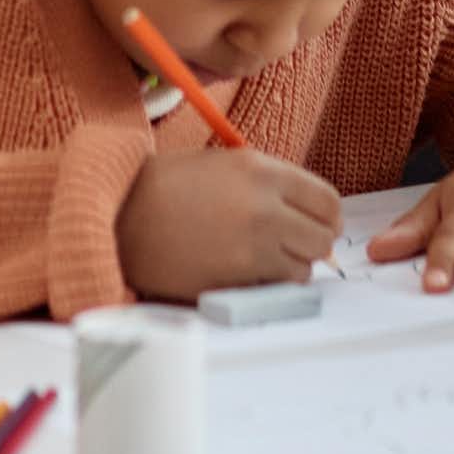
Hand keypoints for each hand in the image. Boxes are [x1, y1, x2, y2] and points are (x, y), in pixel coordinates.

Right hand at [115, 149, 342, 301]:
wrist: (125, 215)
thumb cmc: (169, 186)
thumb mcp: (225, 164)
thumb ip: (268, 183)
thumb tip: (305, 211)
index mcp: (263, 170)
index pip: (328, 201)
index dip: (326, 216)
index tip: (316, 223)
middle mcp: (266, 207)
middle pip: (324, 239)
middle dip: (313, 244)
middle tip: (293, 245)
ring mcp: (253, 246)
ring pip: (305, 269)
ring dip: (292, 267)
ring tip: (265, 260)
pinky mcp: (237, 280)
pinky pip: (276, 289)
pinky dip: (270, 286)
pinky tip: (246, 274)